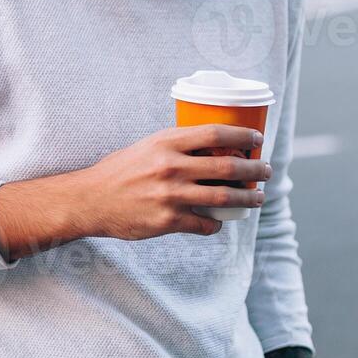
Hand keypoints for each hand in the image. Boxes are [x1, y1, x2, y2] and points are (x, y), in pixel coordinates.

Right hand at [74, 125, 271, 240]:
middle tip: (266, 171)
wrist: (91, 201)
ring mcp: (171, 195)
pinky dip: (216, 224)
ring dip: (247, 198)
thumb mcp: (146, 147)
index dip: (242, 136)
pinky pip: (205, 224)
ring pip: (224, 198)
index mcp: (166, 143)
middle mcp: (171, 167)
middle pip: (228, 167)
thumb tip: (209, 146)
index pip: (215, 134)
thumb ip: (175, 146)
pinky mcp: (168, 221)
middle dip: (254, 170)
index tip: (257, 140)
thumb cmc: (118, 171)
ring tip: (257, 197)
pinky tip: (218, 222)